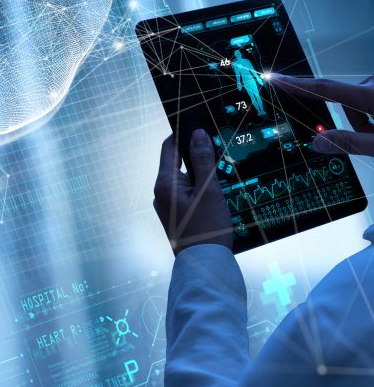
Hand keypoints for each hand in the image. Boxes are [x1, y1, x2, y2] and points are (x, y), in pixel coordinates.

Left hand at [154, 130, 233, 254]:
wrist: (205, 264)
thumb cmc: (207, 228)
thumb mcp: (209, 190)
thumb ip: (202, 160)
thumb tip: (197, 134)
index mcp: (165, 183)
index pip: (168, 147)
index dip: (182, 132)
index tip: (198, 122)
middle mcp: (162, 192)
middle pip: (177, 161)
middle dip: (197, 153)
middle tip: (218, 144)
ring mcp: (168, 203)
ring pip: (186, 177)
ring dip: (202, 171)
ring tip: (223, 167)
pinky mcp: (177, 213)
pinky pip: (189, 191)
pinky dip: (202, 186)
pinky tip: (219, 188)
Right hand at [272, 74, 373, 155]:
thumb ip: (350, 143)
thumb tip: (318, 142)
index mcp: (372, 96)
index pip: (325, 89)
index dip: (297, 84)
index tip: (276, 79)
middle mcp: (373, 85)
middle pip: (344, 101)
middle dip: (351, 120)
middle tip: (368, 136)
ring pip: (356, 102)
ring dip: (363, 119)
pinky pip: (366, 99)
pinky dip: (370, 113)